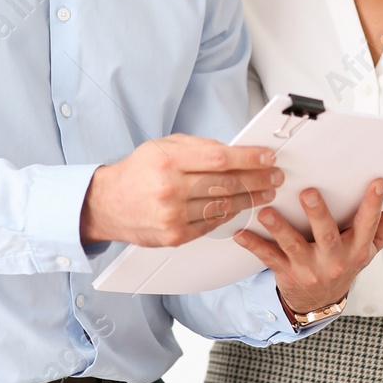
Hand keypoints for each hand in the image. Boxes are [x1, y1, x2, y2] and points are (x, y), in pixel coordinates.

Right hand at [80, 134, 281, 246]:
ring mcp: (172, 215)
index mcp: (168, 160)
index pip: (220, 158)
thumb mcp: (164, 146)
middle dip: (258, 179)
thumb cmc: (138, 172)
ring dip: (251, 198)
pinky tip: (242, 206)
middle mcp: (170, 188)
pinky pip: (212, 224)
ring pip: (223, 206)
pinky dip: (230, 214)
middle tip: (274, 175)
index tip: (267, 157)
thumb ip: (199, 147)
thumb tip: (236, 152)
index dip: (249, 158)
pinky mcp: (175, 236)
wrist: (108, 204)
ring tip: (266, 191)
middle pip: (227, 184)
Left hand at [233, 179, 382, 313]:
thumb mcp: (366, 250)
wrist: (319, 302)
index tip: (377, 183)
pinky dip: (254, 246)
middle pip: (327, 235)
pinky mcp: (286, 272)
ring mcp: (308, 267)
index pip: (368, 225)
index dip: (374, 205)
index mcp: (357, 249)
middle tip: (309, 193)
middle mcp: (334, 259)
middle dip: (318, 214)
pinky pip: (268, 258)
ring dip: (279, 228)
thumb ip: (381, 227)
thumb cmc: (344, 266)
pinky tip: (240, 234)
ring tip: (267, 212)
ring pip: (293, 246)